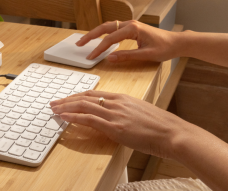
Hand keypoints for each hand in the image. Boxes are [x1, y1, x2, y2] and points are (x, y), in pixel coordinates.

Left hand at [50, 90, 189, 158]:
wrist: (173, 133)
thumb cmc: (161, 126)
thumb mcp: (140, 112)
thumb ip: (125, 111)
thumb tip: (115, 117)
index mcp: (122, 97)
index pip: (93, 94)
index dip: (77, 96)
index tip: (67, 99)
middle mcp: (116, 102)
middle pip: (84, 97)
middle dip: (66, 99)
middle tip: (54, 102)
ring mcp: (115, 114)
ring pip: (83, 106)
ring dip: (65, 107)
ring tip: (54, 109)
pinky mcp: (114, 127)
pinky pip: (88, 119)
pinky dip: (73, 117)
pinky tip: (64, 117)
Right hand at [76, 20, 178, 62]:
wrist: (177, 42)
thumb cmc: (165, 48)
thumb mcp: (146, 55)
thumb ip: (126, 56)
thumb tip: (109, 58)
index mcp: (132, 29)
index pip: (110, 39)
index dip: (99, 49)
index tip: (90, 57)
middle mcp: (129, 24)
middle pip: (104, 28)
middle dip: (90, 36)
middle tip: (79, 44)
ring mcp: (130, 25)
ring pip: (108, 27)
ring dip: (95, 33)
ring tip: (84, 40)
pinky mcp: (131, 28)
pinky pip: (113, 29)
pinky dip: (103, 33)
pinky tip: (99, 39)